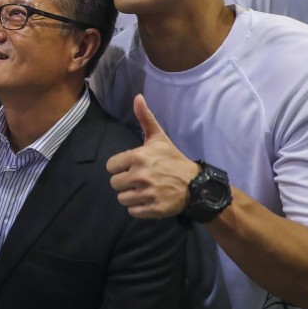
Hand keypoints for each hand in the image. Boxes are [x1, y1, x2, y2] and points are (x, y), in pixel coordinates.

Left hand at [106, 94, 199, 217]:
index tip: (131, 167)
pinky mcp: (154, 209)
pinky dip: (138, 208)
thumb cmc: (173, 159)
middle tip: (137, 180)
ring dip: (130, 196)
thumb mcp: (159, 138)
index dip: (119, 167)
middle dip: (124, 182)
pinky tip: (148, 200)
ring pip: (122, 198)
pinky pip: (132, 211)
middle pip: (114, 184)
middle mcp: (140, 175)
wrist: (196, 185)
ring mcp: (147, 193)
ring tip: (143, 190)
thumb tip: (137, 97)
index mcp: (138, 157)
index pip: (111, 166)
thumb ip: (145, 118)